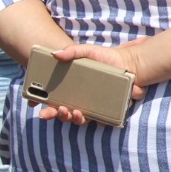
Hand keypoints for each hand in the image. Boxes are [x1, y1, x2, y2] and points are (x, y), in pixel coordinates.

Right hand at [32, 43, 147, 125]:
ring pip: (80, 119)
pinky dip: (93, 120)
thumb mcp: (88, 51)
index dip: (47, 108)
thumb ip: (72, 51)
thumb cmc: (107, 57)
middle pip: (65, 113)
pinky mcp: (109, 110)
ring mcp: (95, 106)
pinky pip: (99, 120)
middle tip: (59, 109)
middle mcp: (83, 100)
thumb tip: (55, 54)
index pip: (56, 102)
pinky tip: (88, 115)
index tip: (39, 109)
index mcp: (74, 89)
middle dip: (58, 115)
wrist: (131, 62)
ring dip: (73, 118)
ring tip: (74, 112)